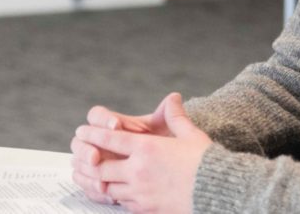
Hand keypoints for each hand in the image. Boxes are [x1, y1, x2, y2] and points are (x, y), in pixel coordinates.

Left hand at [70, 93, 209, 211]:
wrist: (218, 194)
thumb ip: (176, 117)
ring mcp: (141, 192)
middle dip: (88, 162)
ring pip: (108, 187)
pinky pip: (122, 203)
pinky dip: (115, 197)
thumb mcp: (191, 135)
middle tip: (81, 157)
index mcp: (146, 148)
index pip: (109, 139)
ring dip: (98, 182)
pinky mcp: (147, 209)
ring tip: (89, 177)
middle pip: (101, 167)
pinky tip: (113, 193)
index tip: (81, 132)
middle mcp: (139, 170)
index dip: (92, 134)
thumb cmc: (206, 164)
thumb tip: (174, 98)